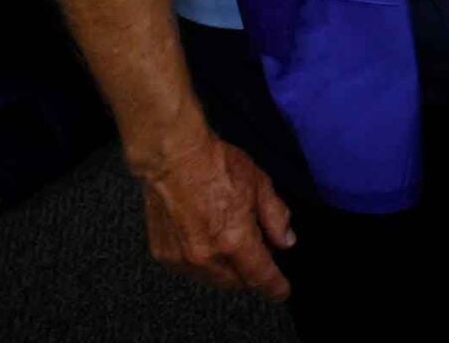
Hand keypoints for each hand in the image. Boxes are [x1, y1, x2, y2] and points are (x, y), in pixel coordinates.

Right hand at [136, 130, 294, 299]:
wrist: (172, 156)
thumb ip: (276, 217)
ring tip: (232, 241)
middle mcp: (206, 256)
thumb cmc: (217, 165)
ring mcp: (181, 257)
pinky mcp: (163, 254)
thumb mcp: (260, 185)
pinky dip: (204, 261)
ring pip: (213, 278)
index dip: (275, 287)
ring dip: (227, 268)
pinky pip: (190, 269)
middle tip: (258, 252)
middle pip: (237, 281)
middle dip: (251, 273)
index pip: (260, 276)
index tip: (281, 291)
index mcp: (234, 241)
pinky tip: (209, 240)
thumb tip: (285, 241)